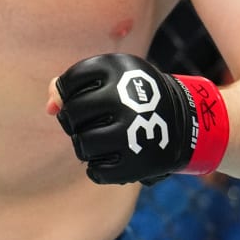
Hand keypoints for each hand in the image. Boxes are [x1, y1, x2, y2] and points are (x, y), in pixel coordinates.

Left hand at [49, 52, 228, 184]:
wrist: (189, 122)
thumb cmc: (135, 98)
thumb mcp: (110, 79)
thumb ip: (72, 86)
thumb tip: (50, 107)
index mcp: (116, 68)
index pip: (67, 84)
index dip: (69, 96)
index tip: (87, 99)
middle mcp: (124, 96)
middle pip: (71, 116)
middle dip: (76, 122)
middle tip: (93, 123)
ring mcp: (132, 130)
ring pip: (81, 145)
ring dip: (86, 146)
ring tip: (103, 141)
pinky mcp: (138, 161)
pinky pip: (96, 171)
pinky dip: (100, 168)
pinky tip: (115, 157)